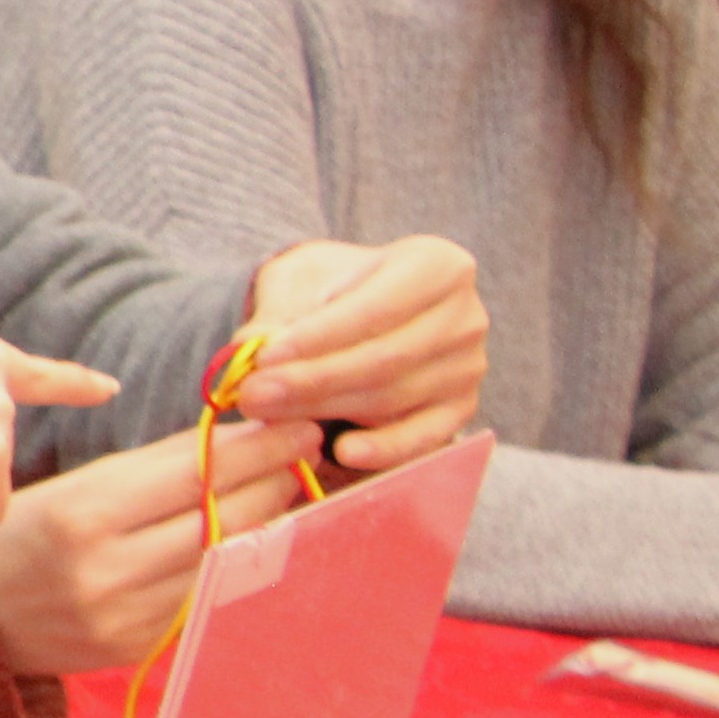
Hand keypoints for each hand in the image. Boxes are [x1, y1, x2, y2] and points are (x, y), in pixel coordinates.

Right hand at [0, 420, 327, 677]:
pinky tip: (257, 536)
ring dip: (270, 518)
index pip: (194, 472)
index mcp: (84, 512)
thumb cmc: (29, 534)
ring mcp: (128, 612)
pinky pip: (210, 595)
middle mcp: (108, 566)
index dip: (255, 447)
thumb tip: (239, 440)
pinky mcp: (141, 644)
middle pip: (221, 514)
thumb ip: (153, 469)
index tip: (294, 424)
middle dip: (274, 475)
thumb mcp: (76, 486)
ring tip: (288, 487)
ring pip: (225, 557)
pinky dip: (241, 561)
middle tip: (306, 446)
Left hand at [236, 234, 487, 470]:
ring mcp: (468, 367)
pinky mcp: (459, 410)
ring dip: (325, 410)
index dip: (320, 336)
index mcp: (438, 265)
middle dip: (312, 380)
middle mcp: (465, 317)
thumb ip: (279, 311)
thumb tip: (250, 347)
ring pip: (392, 397)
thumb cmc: (329, 287)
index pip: (377, 306)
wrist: (360, 308)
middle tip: (251, 395)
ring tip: (266, 414)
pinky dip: (383, 448)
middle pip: (385, 358)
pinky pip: (422, 437)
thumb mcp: (301, 280)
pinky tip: (341, 452)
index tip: (263, 358)